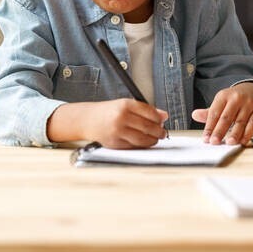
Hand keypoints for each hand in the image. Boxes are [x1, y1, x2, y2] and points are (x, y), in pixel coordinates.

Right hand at [52, 99, 167, 148]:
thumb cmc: (109, 111)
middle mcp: (121, 117)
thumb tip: (164, 116)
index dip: (159, 119)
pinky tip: (144, 142)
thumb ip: (145, 109)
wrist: (88, 120)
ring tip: (155, 138)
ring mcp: (117, 131)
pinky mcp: (114, 143)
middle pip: (147, 127)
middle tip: (163, 132)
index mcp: (125, 105)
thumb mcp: (126, 104)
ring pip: (142, 139)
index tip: (162, 121)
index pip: (149, 112)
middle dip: (158, 131)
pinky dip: (141, 145)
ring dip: (152, 140)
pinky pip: (133, 146)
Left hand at [191, 82, 252, 145]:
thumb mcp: (221, 102)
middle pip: (226, 117)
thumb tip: (194, 115)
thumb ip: (209, 112)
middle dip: (220, 131)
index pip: (214, 113)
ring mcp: (249, 104)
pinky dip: (248, 133)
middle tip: (214, 142)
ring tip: (229, 143)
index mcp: (223, 96)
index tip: (205, 139)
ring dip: (234, 133)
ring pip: (240, 121)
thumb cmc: (234, 100)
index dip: (209, 127)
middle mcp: (236, 99)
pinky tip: (242, 141)